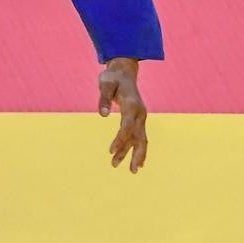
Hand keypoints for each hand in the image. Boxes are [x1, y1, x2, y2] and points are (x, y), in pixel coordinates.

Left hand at [98, 57, 147, 172]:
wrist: (124, 72)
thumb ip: (104, 98)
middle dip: (134, 154)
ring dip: (135, 155)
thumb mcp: (105, 84)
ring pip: (140, 139)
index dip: (120, 140)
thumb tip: (102, 114)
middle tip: (130, 170)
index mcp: (132, 106)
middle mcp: (140, 114)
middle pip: (139, 137)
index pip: (127, 127)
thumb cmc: (112, 78)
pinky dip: (139, 149)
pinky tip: (137, 162)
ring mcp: (141, 117)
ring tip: (130, 170)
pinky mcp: (138, 119)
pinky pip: (140, 137)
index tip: (110, 151)